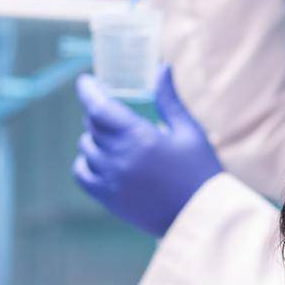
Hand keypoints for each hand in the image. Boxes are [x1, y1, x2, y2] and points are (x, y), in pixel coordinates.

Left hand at [73, 66, 220, 236]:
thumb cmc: (201, 172)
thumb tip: (162, 67)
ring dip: (95, 137)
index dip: (88, 90)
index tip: (86, 81)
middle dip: (99, 113)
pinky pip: (82, 174)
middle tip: (111, 110)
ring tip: (113, 137)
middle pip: (93, 125)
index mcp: (140, 137)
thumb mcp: (189, 132)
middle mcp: (120, 157)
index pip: (99, 107)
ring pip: (87, 148)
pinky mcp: (109, 199)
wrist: (202, 217)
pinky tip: (99, 159)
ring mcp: (111, 180)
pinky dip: (85, 162)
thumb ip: (169, 99)